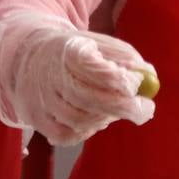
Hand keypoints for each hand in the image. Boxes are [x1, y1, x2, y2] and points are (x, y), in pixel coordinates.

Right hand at [0, 11, 154, 146]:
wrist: (30, 54)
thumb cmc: (75, 51)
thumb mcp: (98, 43)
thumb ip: (124, 57)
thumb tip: (148, 77)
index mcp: (66, 49)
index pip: (92, 67)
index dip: (118, 79)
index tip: (137, 84)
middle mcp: (49, 74)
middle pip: (87, 98)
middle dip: (122, 107)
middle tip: (144, 109)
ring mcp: (40, 99)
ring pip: (79, 120)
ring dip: (105, 118)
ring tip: (113, 108)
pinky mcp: (35, 118)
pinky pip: (67, 135)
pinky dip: (86, 131)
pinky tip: (92, 117)